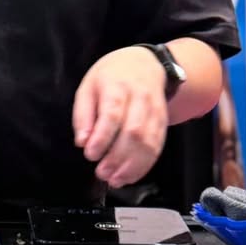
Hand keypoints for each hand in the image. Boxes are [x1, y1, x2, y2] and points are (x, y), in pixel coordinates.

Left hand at [72, 47, 168, 187]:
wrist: (146, 64)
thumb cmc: (111, 77)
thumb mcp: (88, 87)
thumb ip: (83, 115)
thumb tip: (82, 141)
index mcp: (117, 86)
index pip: (112, 114)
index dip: (102, 137)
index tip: (90, 154)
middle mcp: (140, 98)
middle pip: (133, 132)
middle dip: (117, 157)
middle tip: (101, 172)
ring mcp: (155, 111)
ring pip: (148, 142)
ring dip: (131, 166)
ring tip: (114, 179)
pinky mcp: (163, 122)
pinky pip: (157, 147)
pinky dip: (144, 165)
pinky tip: (129, 176)